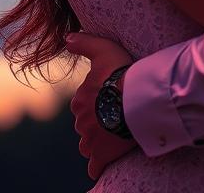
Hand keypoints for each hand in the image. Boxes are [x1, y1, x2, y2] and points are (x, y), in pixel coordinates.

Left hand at [66, 32, 136, 180]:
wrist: (136, 99)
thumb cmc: (121, 72)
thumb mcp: (103, 49)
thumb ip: (84, 43)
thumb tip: (67, 37)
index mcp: (79, 100)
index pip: (82, 103)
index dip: (95, 100)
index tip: (108, 97)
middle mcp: (81, 121)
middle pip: (85, 124)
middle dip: (96, 121)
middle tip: (115, 115)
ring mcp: (90, 139)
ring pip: (88, 143)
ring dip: (96, 141)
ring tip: (112, 135)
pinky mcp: (102, 154)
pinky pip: (94, 166)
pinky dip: (97, 166)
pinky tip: (102, 165)